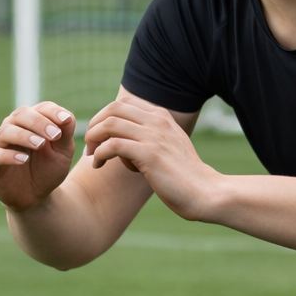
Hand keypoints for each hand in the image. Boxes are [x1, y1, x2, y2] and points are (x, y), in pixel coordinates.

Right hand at [0, 102, 76, 211]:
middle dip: (38, 122)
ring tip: (40, 145)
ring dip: (24, 136)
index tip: (64, 120)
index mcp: (32, 123)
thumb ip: (66, 133)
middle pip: (20, 114)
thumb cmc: (49, 169)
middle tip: (54, 135)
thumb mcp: (63, 152)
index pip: (40, 108)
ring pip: (5, 132)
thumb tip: (67, 116)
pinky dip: (8, 155)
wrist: (37, 197)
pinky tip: (23, 159)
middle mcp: (13, 128)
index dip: (52, 112)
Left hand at [84, 94, 217, 219]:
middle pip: (112, 109)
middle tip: (90, 144)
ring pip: (109, 124)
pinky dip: (99, 154)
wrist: (205, 192)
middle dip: (94, 124)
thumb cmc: (186, 177)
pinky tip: (98, 165)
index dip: (104, 117)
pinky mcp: (149, 154)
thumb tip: (129, 140)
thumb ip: (153, 137)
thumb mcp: (171, 147)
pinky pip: (112, 145)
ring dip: (93, 139)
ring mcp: (154, 136)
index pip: (123, 103)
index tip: (99, 136)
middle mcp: (158, 121)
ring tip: (91, 155)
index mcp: (162, 117)